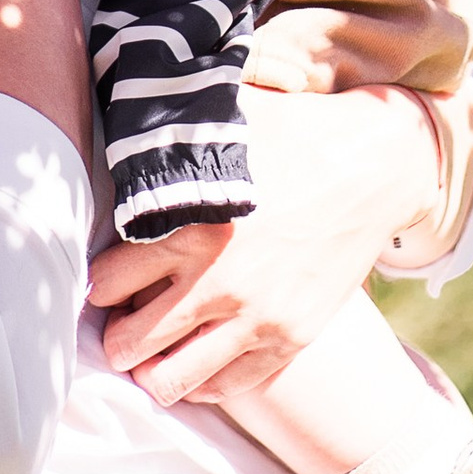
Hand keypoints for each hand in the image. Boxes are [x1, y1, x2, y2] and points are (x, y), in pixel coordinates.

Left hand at [86, 81, 438, 407]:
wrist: (373, 166)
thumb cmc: (289, 132)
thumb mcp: (221, 118)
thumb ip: (162, 120)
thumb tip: (107, 85)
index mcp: (192, 226)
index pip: (107, 284)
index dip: (99, 282)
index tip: (106, 277)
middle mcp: (219, 282)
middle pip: (130, 343)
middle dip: (116, 334)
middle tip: (121, 319)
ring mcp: (258, 319)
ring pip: (172, 381)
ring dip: (152, 368)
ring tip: (153, 347)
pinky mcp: (291, 339)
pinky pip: (225, 388)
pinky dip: (200, 381)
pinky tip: (195, 355)